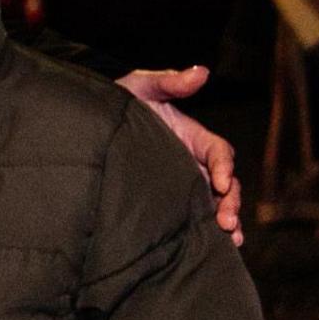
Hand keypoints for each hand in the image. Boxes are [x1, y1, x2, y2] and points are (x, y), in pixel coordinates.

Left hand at [116, 66, 242, 245]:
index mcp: (191, 137)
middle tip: (228, 222)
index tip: (220, 183)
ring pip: (213, 204)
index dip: (224, 167)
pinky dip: (206, 231)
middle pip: (224, 184)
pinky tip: (214, 248)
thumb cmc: (117, 104)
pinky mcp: (166, 202)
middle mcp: (192, 162)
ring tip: (231, 238)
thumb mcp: (139, 87)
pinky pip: (191, 218)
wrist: (87, 130)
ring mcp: (181, 184)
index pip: (218, 152)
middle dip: (230, 202)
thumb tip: (201, 72)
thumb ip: (168, 82)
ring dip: (226, 220)